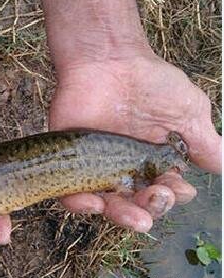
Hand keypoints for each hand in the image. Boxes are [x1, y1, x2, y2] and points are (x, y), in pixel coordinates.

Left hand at [49, 54, 220, 231]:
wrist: (108, 59)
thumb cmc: (150, 82)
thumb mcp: (188, 111)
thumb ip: (204, 142)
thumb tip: (223, 167)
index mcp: (154, 162)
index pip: (166, 191)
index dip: (173, 196)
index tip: (178, 188)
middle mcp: (126, 170)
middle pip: (138, 204)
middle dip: (152, 208)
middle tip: (158, 196)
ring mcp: (96, 167)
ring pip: (108, 205)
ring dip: (122, 216)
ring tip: (135, 218)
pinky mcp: (69, 162)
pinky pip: (71, 193)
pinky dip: (81, 204)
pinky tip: (95, 203)